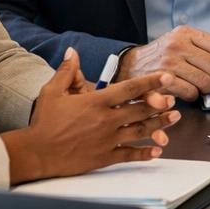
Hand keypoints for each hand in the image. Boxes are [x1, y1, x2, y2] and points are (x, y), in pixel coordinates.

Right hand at [3, 49, 181, 182]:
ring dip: (159, 125)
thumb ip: (67, 71)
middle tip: (174, 99)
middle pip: (140, 109)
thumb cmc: (43, 122)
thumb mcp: (52, 92)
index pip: (129, 89)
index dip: (150, 82)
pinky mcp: (104, 157)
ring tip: (174, 119)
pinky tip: (157, 151)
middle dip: (159, 104)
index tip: (166, 77)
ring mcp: (107, 140)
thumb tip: (73, 52)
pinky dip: (144, 154)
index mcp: (96, 102)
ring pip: (139, 131)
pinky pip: (129, 155)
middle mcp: (106, 120)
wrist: (35, 152)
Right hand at [117, 25, 209, 100]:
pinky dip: (194, 96)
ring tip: (205, 89)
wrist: (131, 66)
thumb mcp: (186, 45)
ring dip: (209, 89)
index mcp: (186, 33)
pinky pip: (190, 92)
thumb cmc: (163, 56)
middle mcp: (177, 45)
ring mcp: (168, 62)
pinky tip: (190, 93)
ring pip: (204, 81)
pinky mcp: (161, 80)